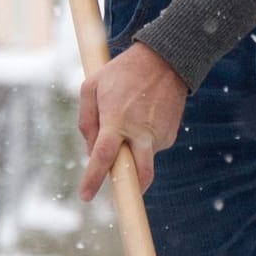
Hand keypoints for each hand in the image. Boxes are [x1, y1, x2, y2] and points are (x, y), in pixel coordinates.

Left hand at [78, 44, 187, 200]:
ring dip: (130, 152)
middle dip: (131, 191)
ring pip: (140, 159)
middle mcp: (140, 133)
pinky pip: (150, 148)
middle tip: (120, 196)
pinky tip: (142, 118)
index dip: (93, 179)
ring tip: (129, 119)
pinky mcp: (169, 136)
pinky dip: (141, 142)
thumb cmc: (122, 73)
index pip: (103, 157)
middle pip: (140, 175)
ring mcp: (158, 136)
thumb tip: (90, 151)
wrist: (166, 59)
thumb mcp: (91, 87)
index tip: (85, 196)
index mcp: (117, 120)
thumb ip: (86, 121)